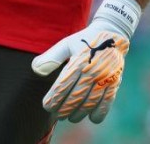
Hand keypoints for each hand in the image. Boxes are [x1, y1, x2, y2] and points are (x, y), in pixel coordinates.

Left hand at [32, 0, 140, 123]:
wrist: (113, 33)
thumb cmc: (85, 40)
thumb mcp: (66, 44)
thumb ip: (51, 57)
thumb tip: (34, 69)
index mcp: (78, 60)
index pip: (63, 86)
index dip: (53, 99)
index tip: (47, 106)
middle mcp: (92, 70)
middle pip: (75, 97)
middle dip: (64, 109)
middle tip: (57, 115)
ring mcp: (104, 77)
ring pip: (90, 102)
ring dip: (79, 113)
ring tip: (71, 117)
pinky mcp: (114, 81)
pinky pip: (107, 102)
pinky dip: (99, 113)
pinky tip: (91, 117)